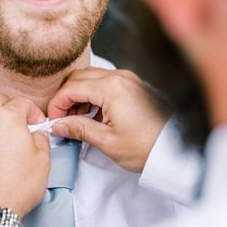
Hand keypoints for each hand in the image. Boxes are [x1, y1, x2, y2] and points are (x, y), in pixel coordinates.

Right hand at [46, 68, 166, 172]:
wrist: (174, 149)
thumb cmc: (146, 146)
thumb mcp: (107, 141)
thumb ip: (78, 129)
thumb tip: (58, 125)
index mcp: (111, 88)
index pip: (71, 88)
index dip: (56, 104)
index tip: (52, 119)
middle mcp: (120, 76)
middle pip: (78, 78)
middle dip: (66, 97)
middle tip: (62, 119)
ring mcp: (128, 78)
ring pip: (91, 77)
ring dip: (79, 95)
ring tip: (77, 119)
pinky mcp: (134, 84)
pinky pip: (105, 82)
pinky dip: (93, 94)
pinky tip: (92, 114)